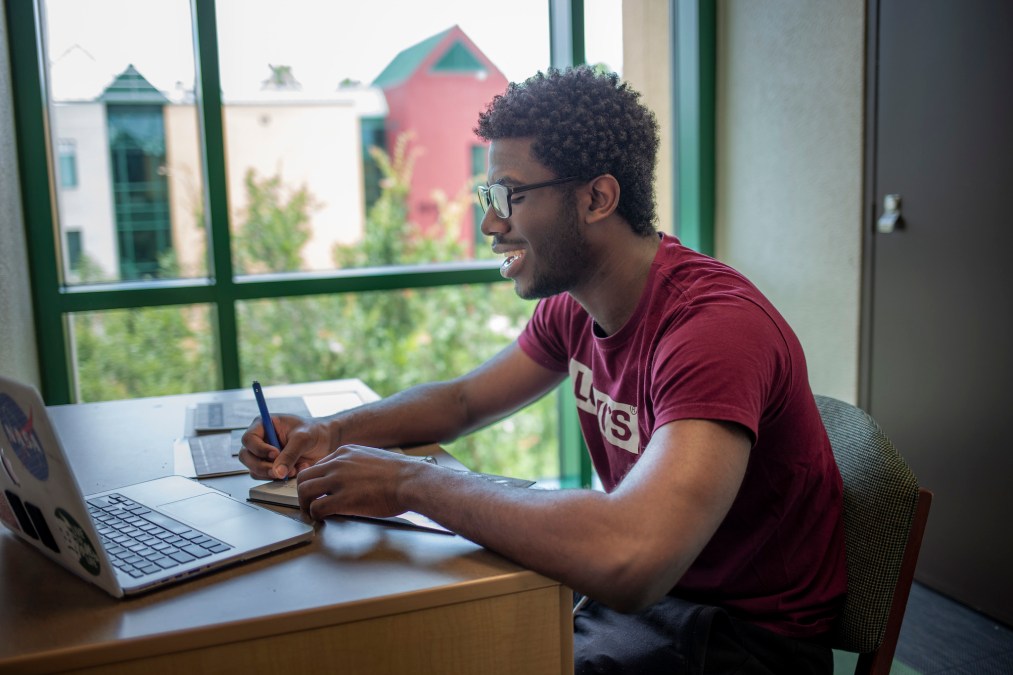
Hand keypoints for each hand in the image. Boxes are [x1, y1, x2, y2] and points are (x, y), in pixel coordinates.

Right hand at [239, 414, 333, 479]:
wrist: (325, 442)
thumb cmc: (313, 432)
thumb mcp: (302, 439)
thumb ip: (290, 454)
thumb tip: (277, 472)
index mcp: (264, 425)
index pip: (249, 439)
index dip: (259, 449)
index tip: (275, 454)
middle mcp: (260, 440)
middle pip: (246, 457)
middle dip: (262, 466)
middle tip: (279, 471)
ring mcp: (264, 455)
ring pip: (254, 470)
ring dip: (273, 474)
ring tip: (294, 469)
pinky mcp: (271, 467)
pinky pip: (267, 477)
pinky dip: (280, 478)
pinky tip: (296, 470)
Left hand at [295, 445, 425, 520]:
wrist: (411, 480)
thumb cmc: (400, 474)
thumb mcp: (373, 458)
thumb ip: (357, 465)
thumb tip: (351, 479)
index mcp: (345, 452)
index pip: (318, 465)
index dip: (316, 481)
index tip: (318, 491)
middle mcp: (338, 463)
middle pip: (304, 476)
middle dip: (303, 492)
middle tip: (309, 503)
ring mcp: (338, 480)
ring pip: (304, 491)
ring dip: (305, 504)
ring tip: (312, 513)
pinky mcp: (343, 499)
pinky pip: (317, 507)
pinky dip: (316, 515)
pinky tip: (323, 518)